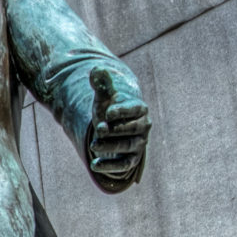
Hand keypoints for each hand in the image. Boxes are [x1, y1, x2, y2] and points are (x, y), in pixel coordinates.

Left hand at [87, 70, 149, 190]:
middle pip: (132, 129)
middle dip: (115, 130)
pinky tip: (94, 164)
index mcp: (139, 108)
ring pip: (128, 146)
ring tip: (93, 144)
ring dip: (111, 146)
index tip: (107, 112)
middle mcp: (143, 126)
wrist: (113, 125)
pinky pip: (124, 164)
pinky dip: (110, 166)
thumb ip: (101, 83)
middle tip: (99, 128)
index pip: (136, 109)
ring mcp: (139, 143)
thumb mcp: (104, 96)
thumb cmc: (110, 107)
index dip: (122, 111)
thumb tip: (96, 70)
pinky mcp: (132, 159)